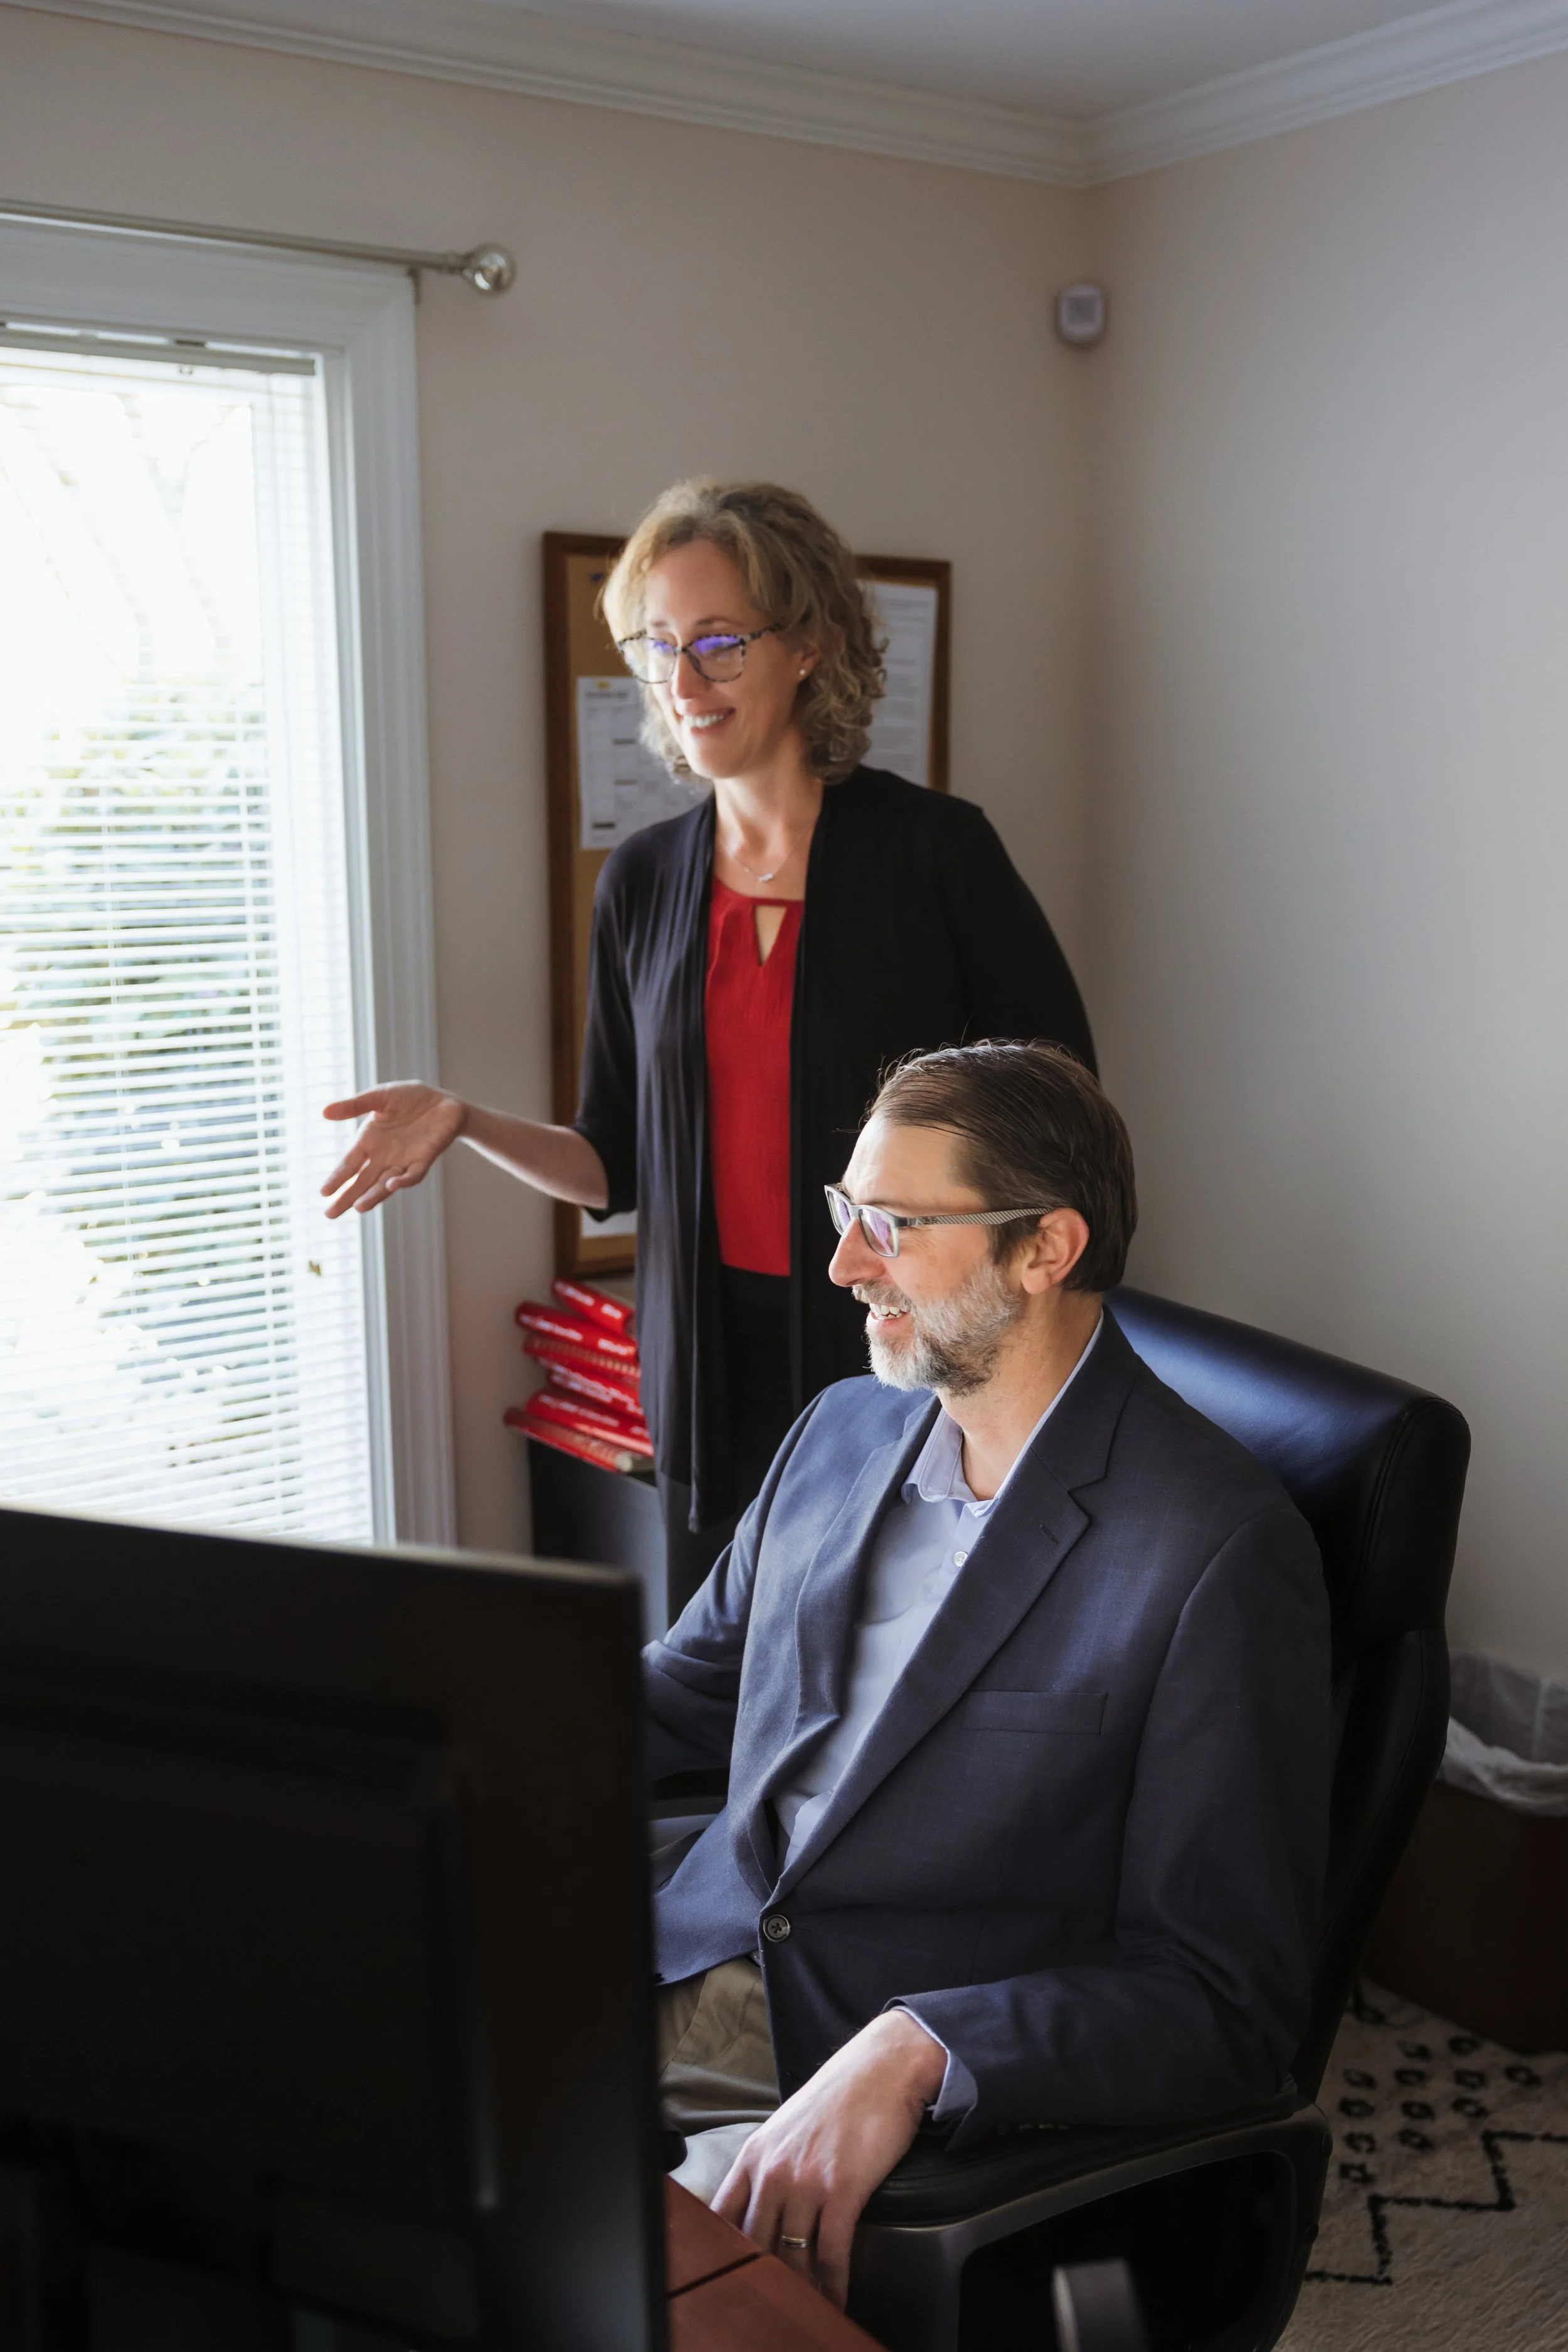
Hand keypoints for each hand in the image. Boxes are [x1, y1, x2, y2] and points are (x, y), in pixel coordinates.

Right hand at [320, 1083, 466, 1216]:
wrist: (443, 1102)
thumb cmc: (408, 1098)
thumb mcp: (379, 1097)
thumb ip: (354, 1106)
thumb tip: (324, 1112)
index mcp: (369, 1142)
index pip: (349, 1164)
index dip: (337, 1178)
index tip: (323, 1192)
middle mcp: (383, 1157)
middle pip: (362, 1182)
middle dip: (347, 1198)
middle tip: (330, 1214)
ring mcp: (403, 1162)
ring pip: (384, 1184)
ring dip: (373, 1195)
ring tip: (359, 1207)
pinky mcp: (423, 1161)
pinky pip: (412, 1175)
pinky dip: (403, 1181)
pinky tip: (392, 1185)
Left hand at [712, 2010, 945, 2308]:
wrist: (883, 2068)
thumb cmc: (841, 2097)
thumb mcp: (788, 2128)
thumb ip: (771, 2165)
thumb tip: (763, 2206)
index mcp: (755, 2154)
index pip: (721, 2215)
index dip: (724, 2250)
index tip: (732, 2273)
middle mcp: (773, 2170)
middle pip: (755, 2243)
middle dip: (765, 2276)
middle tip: (776, 2301)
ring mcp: (805, 2181)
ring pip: (792, 2255)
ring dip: (802, 2288)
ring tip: (808, 2307)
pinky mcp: (842, 2190)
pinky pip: (831, 2252)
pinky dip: (834, 2283)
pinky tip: (837, 2297)